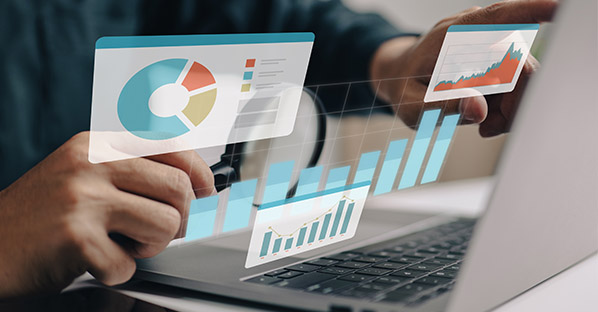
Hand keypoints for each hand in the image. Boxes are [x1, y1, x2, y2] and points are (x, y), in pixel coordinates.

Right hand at [0, 132, 214, 297]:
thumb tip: (194, 183)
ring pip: (166, 224)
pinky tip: (94, 262)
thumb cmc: (40, 214)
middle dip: (179, 218)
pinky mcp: (75, 237)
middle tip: (157, 231)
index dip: (199, 170)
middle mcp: (90, 165)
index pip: (170, 145)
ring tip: (123, 245)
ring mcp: (82, 199)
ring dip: (152, 246)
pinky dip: (117, 271)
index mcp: (96, 145)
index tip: (207, 189)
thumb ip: (131, 171)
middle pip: (178, 188)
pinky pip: (128, 265)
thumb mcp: (82, 174)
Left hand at [371, 0, 556, 136]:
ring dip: (510, 110)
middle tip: (487, 129)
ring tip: (481, 127)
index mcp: (454, 35)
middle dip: (514, 104)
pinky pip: (520, 84)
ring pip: (526, 79)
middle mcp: (479, 32)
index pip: (500, 17)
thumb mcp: (411, 105)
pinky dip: (508, 107)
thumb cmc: (404, 89)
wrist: (401, 77)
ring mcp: (492, 43)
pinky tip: (484, 118)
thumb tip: (478, 109)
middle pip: (522, 66)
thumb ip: (440, 107)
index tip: (560, 8)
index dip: (533, 11)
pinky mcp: (500, 57)